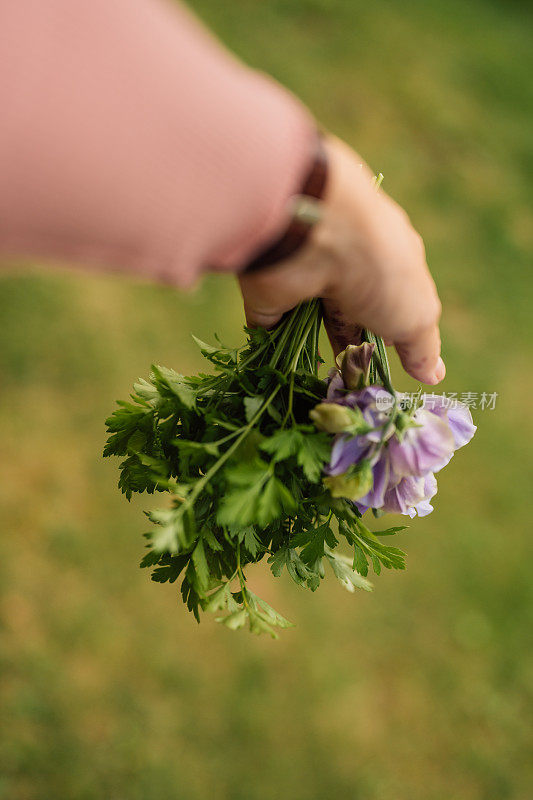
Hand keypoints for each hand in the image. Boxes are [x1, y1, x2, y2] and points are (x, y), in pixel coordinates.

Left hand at [239, 134, 444, 384]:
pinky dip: (276, 346)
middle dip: (353, 346)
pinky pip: (273, 324)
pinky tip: (283, 372)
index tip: (390, 357)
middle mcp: (346, 263)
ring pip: (313, 319)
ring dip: (317, 349)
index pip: (393, 296)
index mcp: (388, 258)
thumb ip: (422, 348)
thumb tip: (434, 376)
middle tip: (354, 383)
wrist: (314, 239)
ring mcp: (307, 276)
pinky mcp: (270, 291)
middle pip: (351, 313)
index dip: (393, 330)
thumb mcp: (417, 315)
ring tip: (323, 386)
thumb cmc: (380, 272)